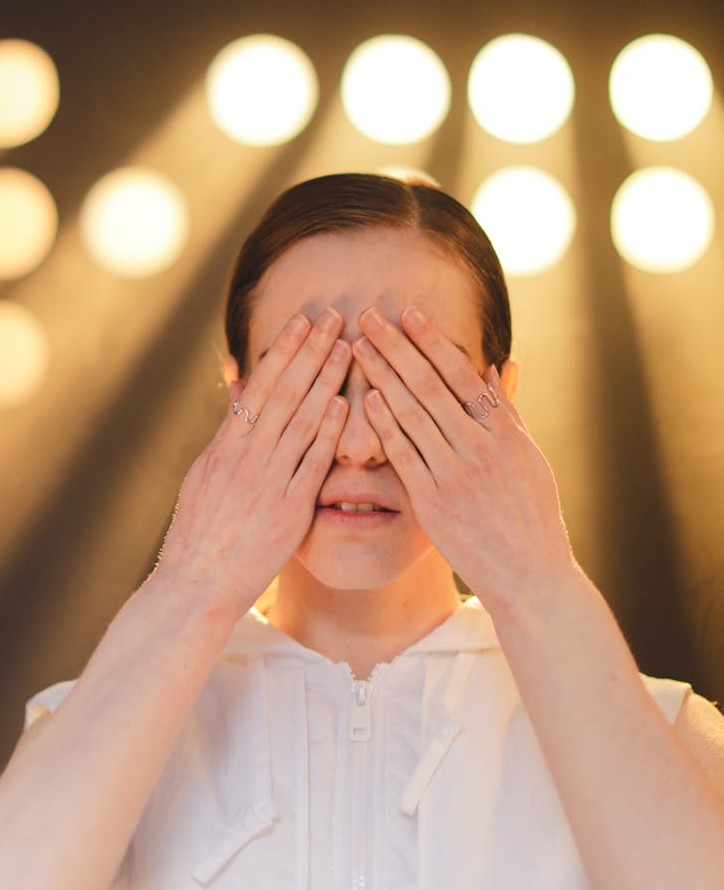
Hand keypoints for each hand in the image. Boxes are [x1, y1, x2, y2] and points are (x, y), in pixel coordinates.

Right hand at [156, 308, 349, 619]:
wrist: (196, 584)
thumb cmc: (201, 531)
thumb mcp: (204, 473)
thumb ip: (227, 431)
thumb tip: (238, 388)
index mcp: (225, 446)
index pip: (259, 386)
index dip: (284, 350)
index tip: (305, 321)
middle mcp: (245, 457)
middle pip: (284, 393)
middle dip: (312, 352)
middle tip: (336, 317)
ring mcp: (268, 482)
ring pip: (301, 420)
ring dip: (326, 381)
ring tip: (348, 348)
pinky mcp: (289, 511)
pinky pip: (311, 464)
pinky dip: (327, 433)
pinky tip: (345, 405)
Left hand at [353, 305, 573, 610]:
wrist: (529, 575)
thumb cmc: (530, 515)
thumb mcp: (528, 457)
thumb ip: (507, 411)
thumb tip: (495, 367)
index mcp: (503, 431)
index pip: (461, 374)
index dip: (431, 341)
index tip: (408, 313)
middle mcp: (479, 446)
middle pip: (429, 385)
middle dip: (396, 347)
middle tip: (368, 316)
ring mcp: (455, 474)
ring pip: (412, 413)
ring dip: (382, 376)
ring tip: (358, 347)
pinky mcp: (433, 502)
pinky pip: (404, 455)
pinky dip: (385, 425)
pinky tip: (366, 399)